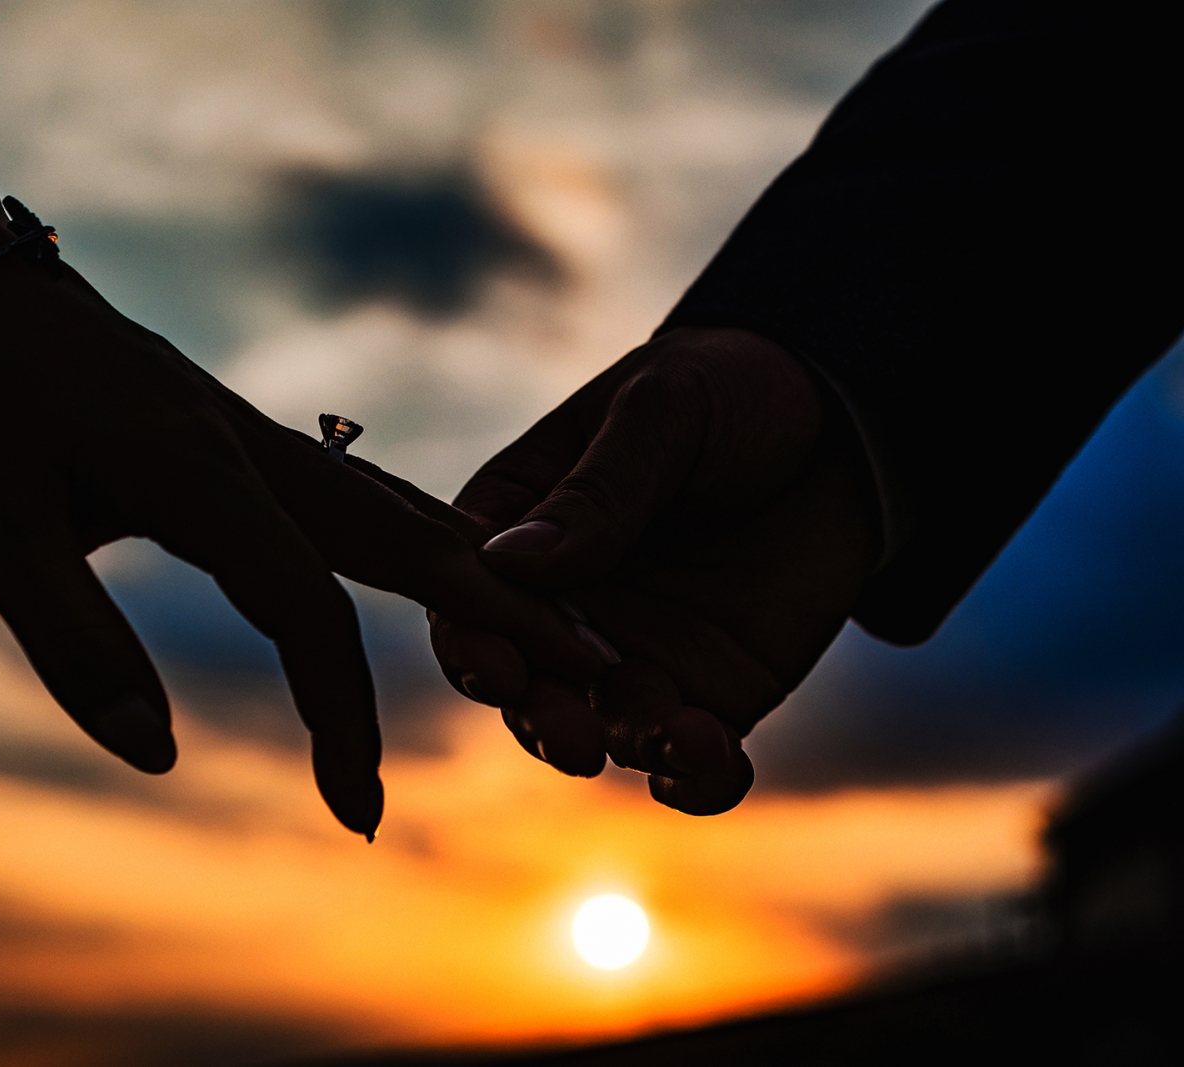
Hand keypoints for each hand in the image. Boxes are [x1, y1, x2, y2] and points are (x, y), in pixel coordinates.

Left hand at [0, 253, 610, 836]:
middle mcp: (253, 448)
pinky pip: (357, 491)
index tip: (356, 813)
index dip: (342, 716)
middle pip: (407, 541)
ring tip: (561, 618)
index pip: (309, 614)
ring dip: (480, 569)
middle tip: (596, 674)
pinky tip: (442, 556)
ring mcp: (253, 432)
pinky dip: (421, 536)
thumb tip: (157, 756)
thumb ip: (74, 640)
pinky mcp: (236, 429)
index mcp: (200, 476)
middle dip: (505, 613)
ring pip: (395, 507)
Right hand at [429, 327, 879, 813]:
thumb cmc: (725, 390)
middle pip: (525, 682)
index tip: (498, 665)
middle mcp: (558, 608)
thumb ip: (598, 491)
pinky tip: (717, 765)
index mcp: (517, 528)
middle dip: (542, 717)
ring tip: (671, 738)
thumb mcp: (662, 413)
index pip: (469, 597)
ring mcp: (629, 658)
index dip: (473, 639)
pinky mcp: (707, 693)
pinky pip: (688, 758)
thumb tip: (510, 561)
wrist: (842, 423)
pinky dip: (697, 779)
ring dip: (622, 747)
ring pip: (600, 729)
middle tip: (572, 737)